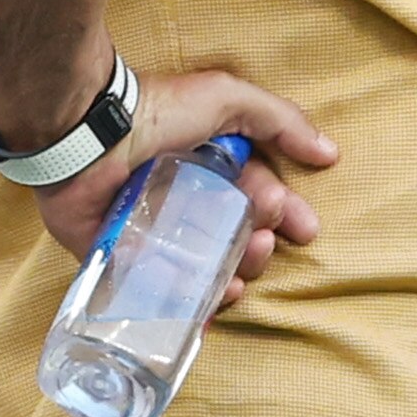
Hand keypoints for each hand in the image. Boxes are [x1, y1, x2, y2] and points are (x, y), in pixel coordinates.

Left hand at [29, 69, 337, 309]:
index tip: (305, 230)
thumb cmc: (156, 111)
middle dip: (258, 246)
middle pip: (232, 234)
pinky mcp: (115, 254)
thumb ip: (278, 120)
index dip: (285, 211)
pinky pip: (153, 290)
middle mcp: (179, 195)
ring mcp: (147, 227)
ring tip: (237, 276)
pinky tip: (205, 316)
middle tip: (263, 245)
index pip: (255, 193)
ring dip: (229, 276)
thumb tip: (329, 153)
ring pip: (201, 267)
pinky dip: (183, 308)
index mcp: (205, 162)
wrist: (87, 132)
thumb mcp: (226, 100)